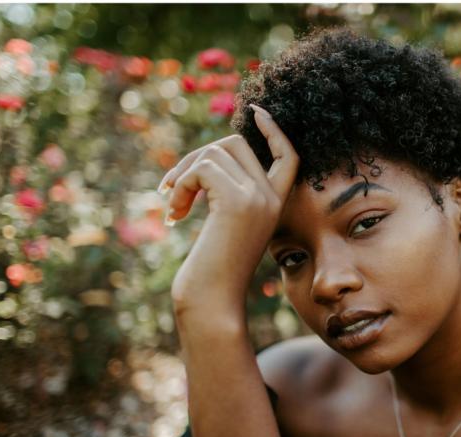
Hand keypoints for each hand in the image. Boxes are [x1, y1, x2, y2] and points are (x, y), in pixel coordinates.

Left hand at [158, 105, 298, 315]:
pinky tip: (174, 214)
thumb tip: (211, 156)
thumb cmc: (212, 271)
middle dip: (196, 157)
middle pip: (235, 144)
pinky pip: (202, 169)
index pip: (288, 155)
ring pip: (214, 153)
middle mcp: (271, 197)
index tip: (256, 112)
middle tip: (172, 188)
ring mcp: (258, 198)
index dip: (274, 131)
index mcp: (275, 204)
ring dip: (182, 175)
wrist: (212, 300)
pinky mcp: (237, 202)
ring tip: (172, 208)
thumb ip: (228, 192)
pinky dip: (180, 185)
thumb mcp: (226, 225)